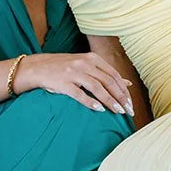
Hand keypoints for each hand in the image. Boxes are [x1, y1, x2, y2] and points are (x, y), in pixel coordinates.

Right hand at [15, 52, 133, 116]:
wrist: (39, 67)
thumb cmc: (66, 67)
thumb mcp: (88, 66)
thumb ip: (106, 74)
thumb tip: (128, 83)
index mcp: (92, 58)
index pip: (114, 75)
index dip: (124, 90)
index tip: (131, 104)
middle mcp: (85, 64)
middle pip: (108, 81)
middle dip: (120, 97)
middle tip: (128, 111)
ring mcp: (74, 73)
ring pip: (97, 87)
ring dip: (109, 101)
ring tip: (118, 111)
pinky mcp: (63, 83)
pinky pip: (79, 94)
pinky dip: (91, 102)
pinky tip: (99, 110)